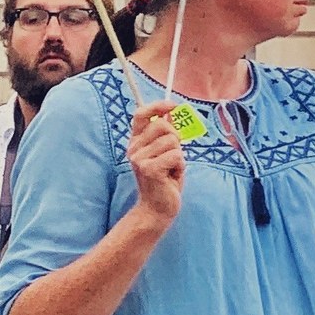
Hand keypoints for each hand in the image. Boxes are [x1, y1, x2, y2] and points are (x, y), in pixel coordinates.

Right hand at [126, 104, 187, 229]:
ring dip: (179, 156)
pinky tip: (172, 176)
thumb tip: (173, 114)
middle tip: (173, 155)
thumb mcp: (166, 153)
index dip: (157, 106)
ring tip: (171, 169)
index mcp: (136, 142)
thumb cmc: (164, 180)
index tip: (173, 106)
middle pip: (163, 125)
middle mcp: (134, 148)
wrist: (157, 208)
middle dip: (176, 139)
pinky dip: (180, 166)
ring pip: (172, 141)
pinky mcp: (149, 169)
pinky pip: (176, 156)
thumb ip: (167, 135)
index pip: (141, 115)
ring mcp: (139, 159)